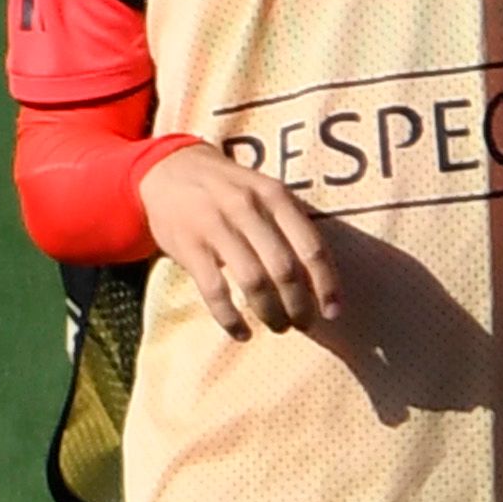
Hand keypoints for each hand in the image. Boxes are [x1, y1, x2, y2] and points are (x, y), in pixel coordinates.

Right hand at [138, 142, 341, 338]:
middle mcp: (248, 208)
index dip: (327, 284)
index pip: (312, 246)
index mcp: (275, 196)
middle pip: (284, 269)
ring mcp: (216, 226)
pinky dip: (231, 318)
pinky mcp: (189, 246)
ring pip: (254, 282)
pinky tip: (242, 333)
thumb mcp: (263, 191)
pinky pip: (215, 291)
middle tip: (302, 324)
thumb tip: (319, 278)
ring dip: (270, 313)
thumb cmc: (228, 189)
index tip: (332, 312)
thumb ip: (290, 224)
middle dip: (298, 305)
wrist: (170, 169)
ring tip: (278, 327)